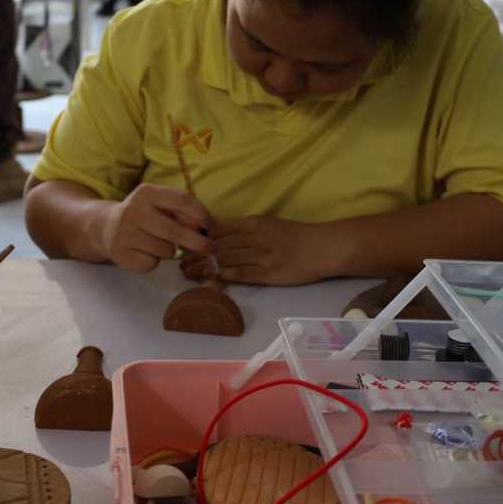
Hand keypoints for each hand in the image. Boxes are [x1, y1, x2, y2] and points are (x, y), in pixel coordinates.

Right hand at [94, 184, 213, 273]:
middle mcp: (133, 211)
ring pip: (165, 250)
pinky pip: (152, 263)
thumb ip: (183, 212)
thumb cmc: (144, 215)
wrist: (107, 227)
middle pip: (175, 231)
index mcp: (147, 193)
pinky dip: (154, 261)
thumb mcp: (161, 205)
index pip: (182, 201)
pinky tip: (145, 252)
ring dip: (170, 251)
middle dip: (198, 242)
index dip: (201, 214)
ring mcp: (125, 233)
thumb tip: (203, 229)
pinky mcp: (120, 253)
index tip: (211, 226)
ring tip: (159, 244)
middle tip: (211, 249)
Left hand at [181, 216, 339, 285]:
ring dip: (203, 267)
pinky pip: (240, 274)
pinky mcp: (269, 273)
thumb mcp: (268, 224)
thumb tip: (217, 234)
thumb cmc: (295, 235)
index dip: (198, 237)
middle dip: (195, 254)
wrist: (323, 246)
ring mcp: (261, 256)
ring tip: (188, 274)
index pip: (217, 229)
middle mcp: (254, 237)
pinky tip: (209, 280)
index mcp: (253, 223)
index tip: (184, 244)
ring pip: (225, 260)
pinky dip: (222, 277)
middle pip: (217, 245)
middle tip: (180, 263)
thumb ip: (244, 229)